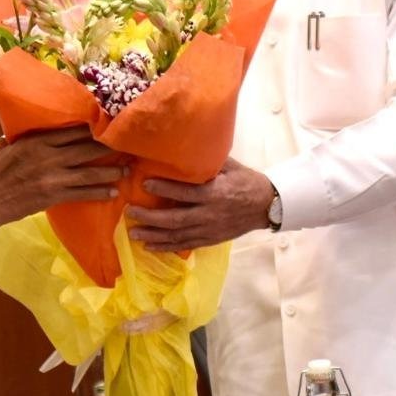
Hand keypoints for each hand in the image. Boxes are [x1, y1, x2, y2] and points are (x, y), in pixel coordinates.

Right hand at [0, 125, 122, 226]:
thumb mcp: (4, 146)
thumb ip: (23, 138)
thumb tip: (35, 129)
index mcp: (37, 140)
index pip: (72, 130)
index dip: (93, 129)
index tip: (109, 127)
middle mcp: (49, 155)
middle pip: (86, 148)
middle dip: (109, 148)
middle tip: (127, 146)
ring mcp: (53, 176)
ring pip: (89, 171)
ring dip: (111, 171)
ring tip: (127, 169)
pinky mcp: (53, 195)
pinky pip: (82, 193)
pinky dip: (100, 192)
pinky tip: (114, 192)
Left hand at [125, 158, 274, 250]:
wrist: (265, 205)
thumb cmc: (245, 181)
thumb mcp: (229, 166)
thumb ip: (208, 161)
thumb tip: (184, 148)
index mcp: (214, 193)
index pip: (185, 192)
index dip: (164, 189)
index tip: (145, 184)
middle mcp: (209, 214)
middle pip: (175, 219)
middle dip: (151, 218)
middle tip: (130, 212)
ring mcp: (208, 230)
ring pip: (177, 236)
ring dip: (154, 235)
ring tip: (133, 233)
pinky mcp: (209, 240)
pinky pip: (184, 246)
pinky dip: (166, 247)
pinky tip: (150, 246)